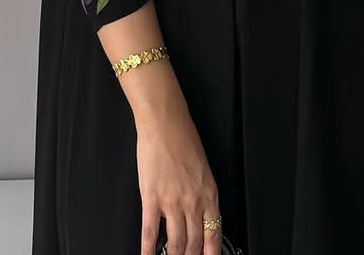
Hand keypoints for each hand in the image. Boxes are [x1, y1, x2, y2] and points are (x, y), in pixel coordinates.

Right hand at [137, 103, 222, 254]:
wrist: (165, 122)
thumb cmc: (183, 137)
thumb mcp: (202, 168)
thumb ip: (200, 192)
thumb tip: (192, 212)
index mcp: (209, 193)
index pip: (214, 234)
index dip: (211, 254)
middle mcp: (193, 201)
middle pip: (194, 243)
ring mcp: (172, 202)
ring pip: (176, 243)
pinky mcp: (152, 198)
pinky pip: (150, 231)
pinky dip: (148, 249)